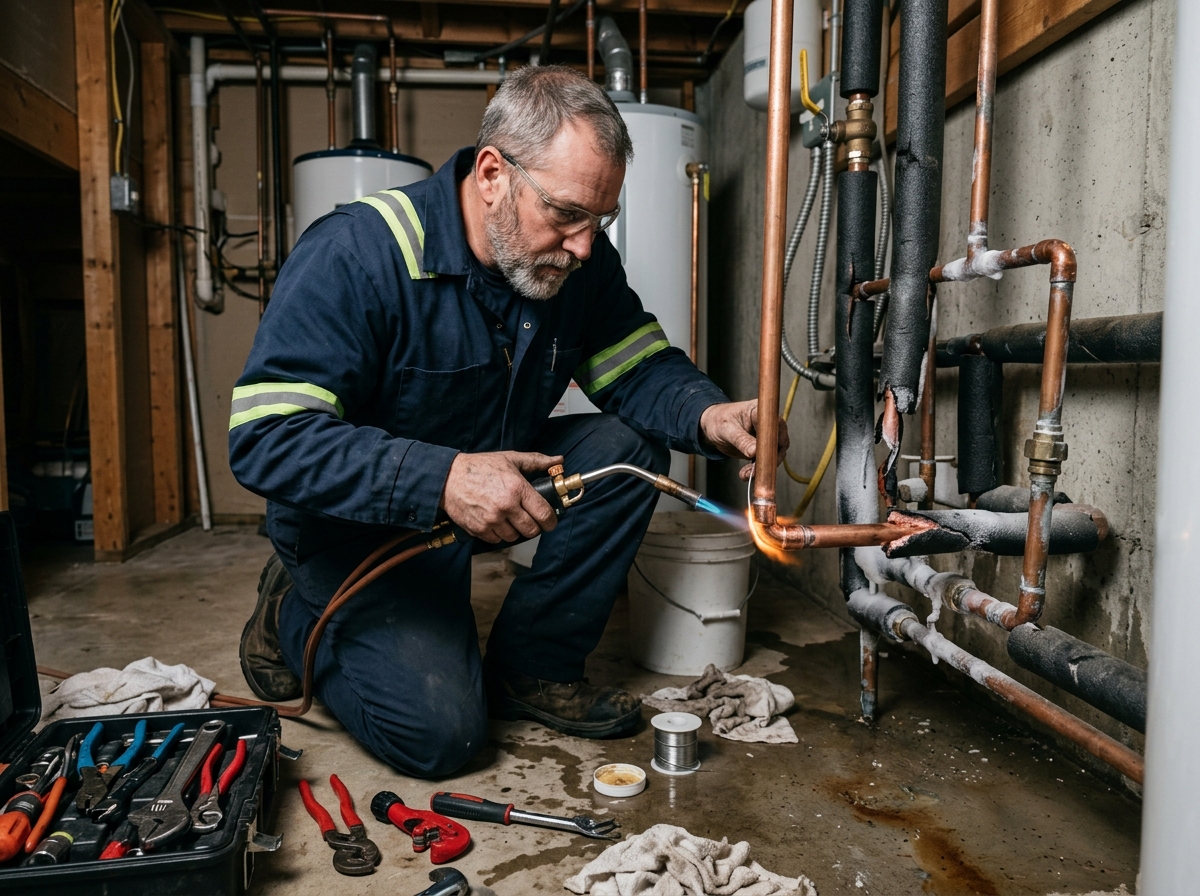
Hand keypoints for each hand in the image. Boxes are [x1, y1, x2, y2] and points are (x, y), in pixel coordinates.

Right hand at [441, 450, 563, 542]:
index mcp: (517, 488)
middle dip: (534, 527)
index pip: (544, 514)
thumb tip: (558, 461)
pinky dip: (498, 534)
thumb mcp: (510, 459)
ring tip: (510, 518)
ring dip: (515, 530)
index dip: (551, 521)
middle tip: (530, 520)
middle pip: (532, 530)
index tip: (550, 521)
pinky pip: (497, 540)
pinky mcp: (479, 529)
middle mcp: (506, 506)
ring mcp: (492, 520)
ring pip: (514, 537)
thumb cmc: (480, 466)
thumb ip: (537, 461)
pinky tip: (495, 521)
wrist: (448, 478)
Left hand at [699, 400, 790, 481]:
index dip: (772, 442)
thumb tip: (754, 452)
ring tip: (745, 474)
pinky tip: (746, 474)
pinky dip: (758, 469)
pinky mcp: (763, 448)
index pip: (775, 426)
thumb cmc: (718, 420)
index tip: (761, 456)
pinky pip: (767, 460)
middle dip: (768, 460)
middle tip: (753, 471)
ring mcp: (767, 436)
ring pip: (774, 455)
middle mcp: (768, 422)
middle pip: (779, 443)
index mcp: (761, 411)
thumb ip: (741, 440)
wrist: (712, 425)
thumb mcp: (726, 429)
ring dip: (762, 467)